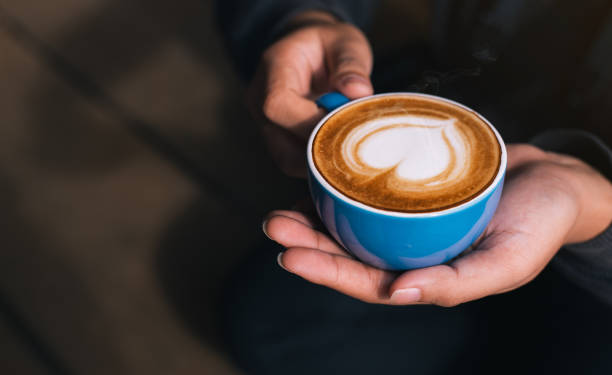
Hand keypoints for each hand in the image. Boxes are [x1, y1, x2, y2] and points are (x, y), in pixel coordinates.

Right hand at [249, 11, 372, 176]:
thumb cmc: (327, 44)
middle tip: (354, 144)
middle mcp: (259, 99)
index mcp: (273, 68)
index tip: (343, 124)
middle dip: (320, 151)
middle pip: (280, 144)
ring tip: (348, 146)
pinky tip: (339, 150)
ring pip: (287, 160)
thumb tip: (358, 92)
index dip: (309, 123)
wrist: (308, 51)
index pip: (278, 105)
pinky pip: (294, 161)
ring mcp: (265, 123)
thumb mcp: (345, 42)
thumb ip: (351, 64)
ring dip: (320, 161)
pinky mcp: (276, 139)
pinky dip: (318, 162)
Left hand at [263, 144, 611, 305]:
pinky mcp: (410, 187)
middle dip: (307, 242)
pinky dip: (342, 183)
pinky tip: (318, 174)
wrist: (555, 182)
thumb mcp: (506, 263)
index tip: (288, 257)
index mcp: (424, 274)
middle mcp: (408, 248)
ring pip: (351, 221)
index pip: (364, 280)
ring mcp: (406, 218)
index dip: (325, 272)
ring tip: (283, 206)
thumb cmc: (538, 226)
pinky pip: (369, 188)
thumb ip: (456, 285)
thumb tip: (397, 295)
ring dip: (315, 214)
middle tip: (274, 226)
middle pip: (348, 250)